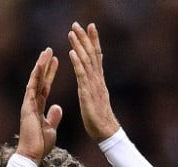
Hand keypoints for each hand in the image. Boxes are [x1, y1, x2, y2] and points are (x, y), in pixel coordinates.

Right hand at [16, 48, 62, 163]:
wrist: (32, 154)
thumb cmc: (40, 145)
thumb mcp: (50, 128)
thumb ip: (53, 116)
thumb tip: (57, 107)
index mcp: (38, 107)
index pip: (45, 86)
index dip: (50, 73)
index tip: (56, 60)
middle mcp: (32, 103)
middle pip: (39, 80)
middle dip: (45, 65)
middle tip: (49, 50)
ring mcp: (28, 104)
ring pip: (34, 80)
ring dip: (40, 65)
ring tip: (46, 52)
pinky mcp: (27, 107)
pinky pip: (32, 88)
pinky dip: (36, 76)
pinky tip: (40, 64)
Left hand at [68, 22, 119, 141]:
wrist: (105, 132)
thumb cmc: (98, 119)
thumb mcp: (95, 98)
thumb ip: (93, 87)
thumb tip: (92, 79)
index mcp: (98, 80)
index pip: (96, 56)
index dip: (93, 41)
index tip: (89, 27)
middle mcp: (97, 79)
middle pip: (92, 54)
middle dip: (85, 38)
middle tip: (78, 23)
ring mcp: (93, 85)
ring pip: (86, 61)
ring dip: (79, 45)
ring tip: (72, 32)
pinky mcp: (87, 93)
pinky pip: (82, 75)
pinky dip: (77, 62)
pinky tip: (72, 52)